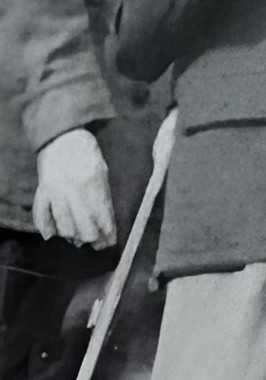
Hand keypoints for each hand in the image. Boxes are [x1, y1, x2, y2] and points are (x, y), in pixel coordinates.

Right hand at [32, 128, 116, 248]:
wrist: (63, 136)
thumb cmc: (87, 154)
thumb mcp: (102, 171)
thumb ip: (103, 195)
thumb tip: (106, 221)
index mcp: (93, 181)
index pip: (101, 214)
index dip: (107, 231)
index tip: (111, 240)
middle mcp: (73, 187)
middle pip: (82, 223)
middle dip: (91, 238)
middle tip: (97, 243)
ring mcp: (56, 189)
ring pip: (62, 222)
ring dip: (71, 235)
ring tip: (78, 240)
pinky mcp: (43, 189)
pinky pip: (41, 212)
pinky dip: (45, 226)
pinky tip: (52, 235)